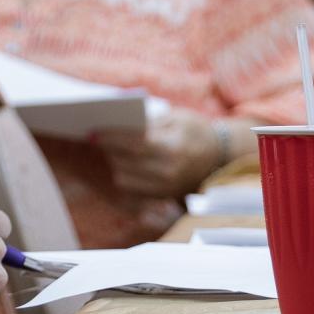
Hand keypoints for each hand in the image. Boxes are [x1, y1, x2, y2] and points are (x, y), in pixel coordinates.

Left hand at [99, 108, 232, 198]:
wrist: (220, 156)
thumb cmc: (196, 131)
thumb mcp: (177, 117)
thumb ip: (150, 122)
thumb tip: (121, 125)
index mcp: (172, 148)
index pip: (134, 144)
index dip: (112, 138)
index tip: (94, 132)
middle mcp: (168, 171)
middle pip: (126, 162)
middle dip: (110, 149)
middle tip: (97, 137)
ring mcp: (165, 186)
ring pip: (124, 177)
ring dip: (116, 163)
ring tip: (113, 149)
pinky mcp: (162, 195)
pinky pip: (132, 188)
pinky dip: (125, 174)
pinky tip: (125, 162)